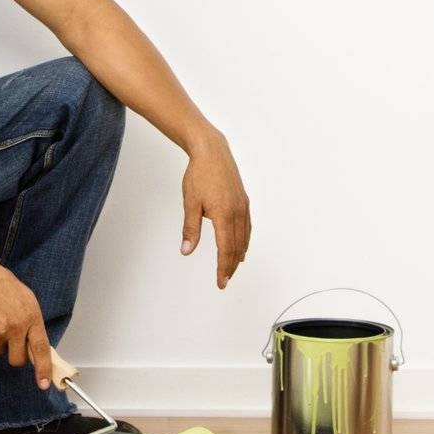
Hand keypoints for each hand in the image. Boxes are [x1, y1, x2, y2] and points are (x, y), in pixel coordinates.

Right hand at [0, 253, 54, 389]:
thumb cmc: (2, 284)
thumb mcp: (26, 299)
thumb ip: (31, 322)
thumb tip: (35, 344)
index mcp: (31, 317)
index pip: (41, 349)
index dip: (43, 369)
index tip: (44, 384)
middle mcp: (15, 326)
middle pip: (17, 359)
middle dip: (14, 355)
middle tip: (10, 340)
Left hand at [180, 135, 250, 288]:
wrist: (211, 151)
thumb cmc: (199, 174)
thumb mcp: (190, 203)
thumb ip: (190, 229)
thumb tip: (187, 251)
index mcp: (224, 215)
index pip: (225, 249)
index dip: (223, 268)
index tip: (221, 282)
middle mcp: (237, 212)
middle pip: (237, 246)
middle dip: (231, 265)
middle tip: (225, 279)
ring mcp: (242, 205)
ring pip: (244, 237)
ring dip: (239, 254)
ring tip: (234, 267)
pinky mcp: (243, 199)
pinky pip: (247, 225)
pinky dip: (245, 239)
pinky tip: (242, 244)